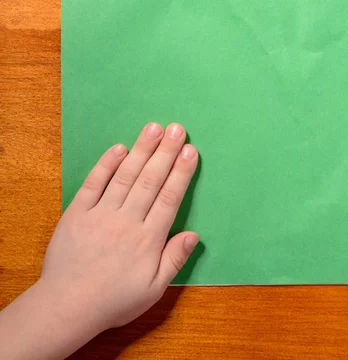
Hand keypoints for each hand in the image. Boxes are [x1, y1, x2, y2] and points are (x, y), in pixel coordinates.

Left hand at [41, 122, 198, 331]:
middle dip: (165, 152)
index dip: (180, 172)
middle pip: (150, 180)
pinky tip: (119, 148)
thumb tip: (193, 234)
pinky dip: (105, 165)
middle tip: (176, 128)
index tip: (190, 150)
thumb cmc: (115, 300)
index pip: (169, 198)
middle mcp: (127, 220)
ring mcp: (100, 214)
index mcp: (148, 239)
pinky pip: (93, 184)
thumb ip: (174, 259)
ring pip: (125, 176)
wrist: (67, 306)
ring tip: (153, 128)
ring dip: (141, 151)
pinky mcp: (77, 213)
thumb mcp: (154, 289)